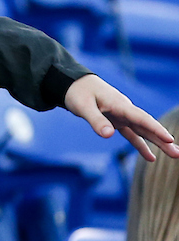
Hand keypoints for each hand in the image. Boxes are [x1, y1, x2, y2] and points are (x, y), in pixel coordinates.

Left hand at [64, 74, 178, 160]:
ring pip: (143, 131)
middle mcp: (125, 110)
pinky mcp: (117, 121)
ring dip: (158, 143)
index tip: (169, 139)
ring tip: (174, 155)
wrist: (73, 83)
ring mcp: (122, 116)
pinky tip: (151, 157)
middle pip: (147, 126)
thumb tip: (109, 135)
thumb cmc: (78, 92)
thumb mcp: (83, 106)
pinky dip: (141, 145)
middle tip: (178, 153)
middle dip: (163, 139)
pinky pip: (132, 135)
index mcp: (120, 104)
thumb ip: (96, 120)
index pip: (141, 118)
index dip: (155, 129)